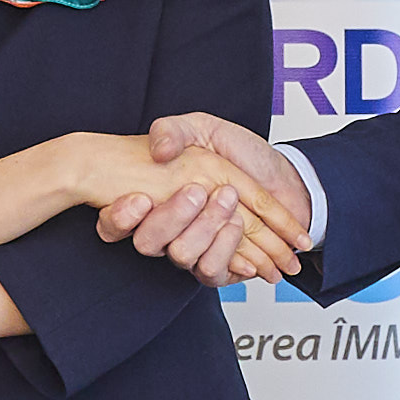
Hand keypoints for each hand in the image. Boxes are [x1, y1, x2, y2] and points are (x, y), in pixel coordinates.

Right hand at [103, 114, 307, 277]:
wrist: (284, 175)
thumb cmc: (239, 152)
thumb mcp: (201, 128)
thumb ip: (171, 131)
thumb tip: (159, 151)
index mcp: (155, 198)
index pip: (115, 221)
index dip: (118, 218)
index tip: (140, 199)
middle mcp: (168, 230)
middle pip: (148, 241)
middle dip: (173, 217)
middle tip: (199, 192)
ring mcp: (193, 250)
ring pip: (182, 255)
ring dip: (206, 229)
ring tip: (231, 207)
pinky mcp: (218, 267)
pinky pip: (212, 271)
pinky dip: (227, 250)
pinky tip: (237, 229)